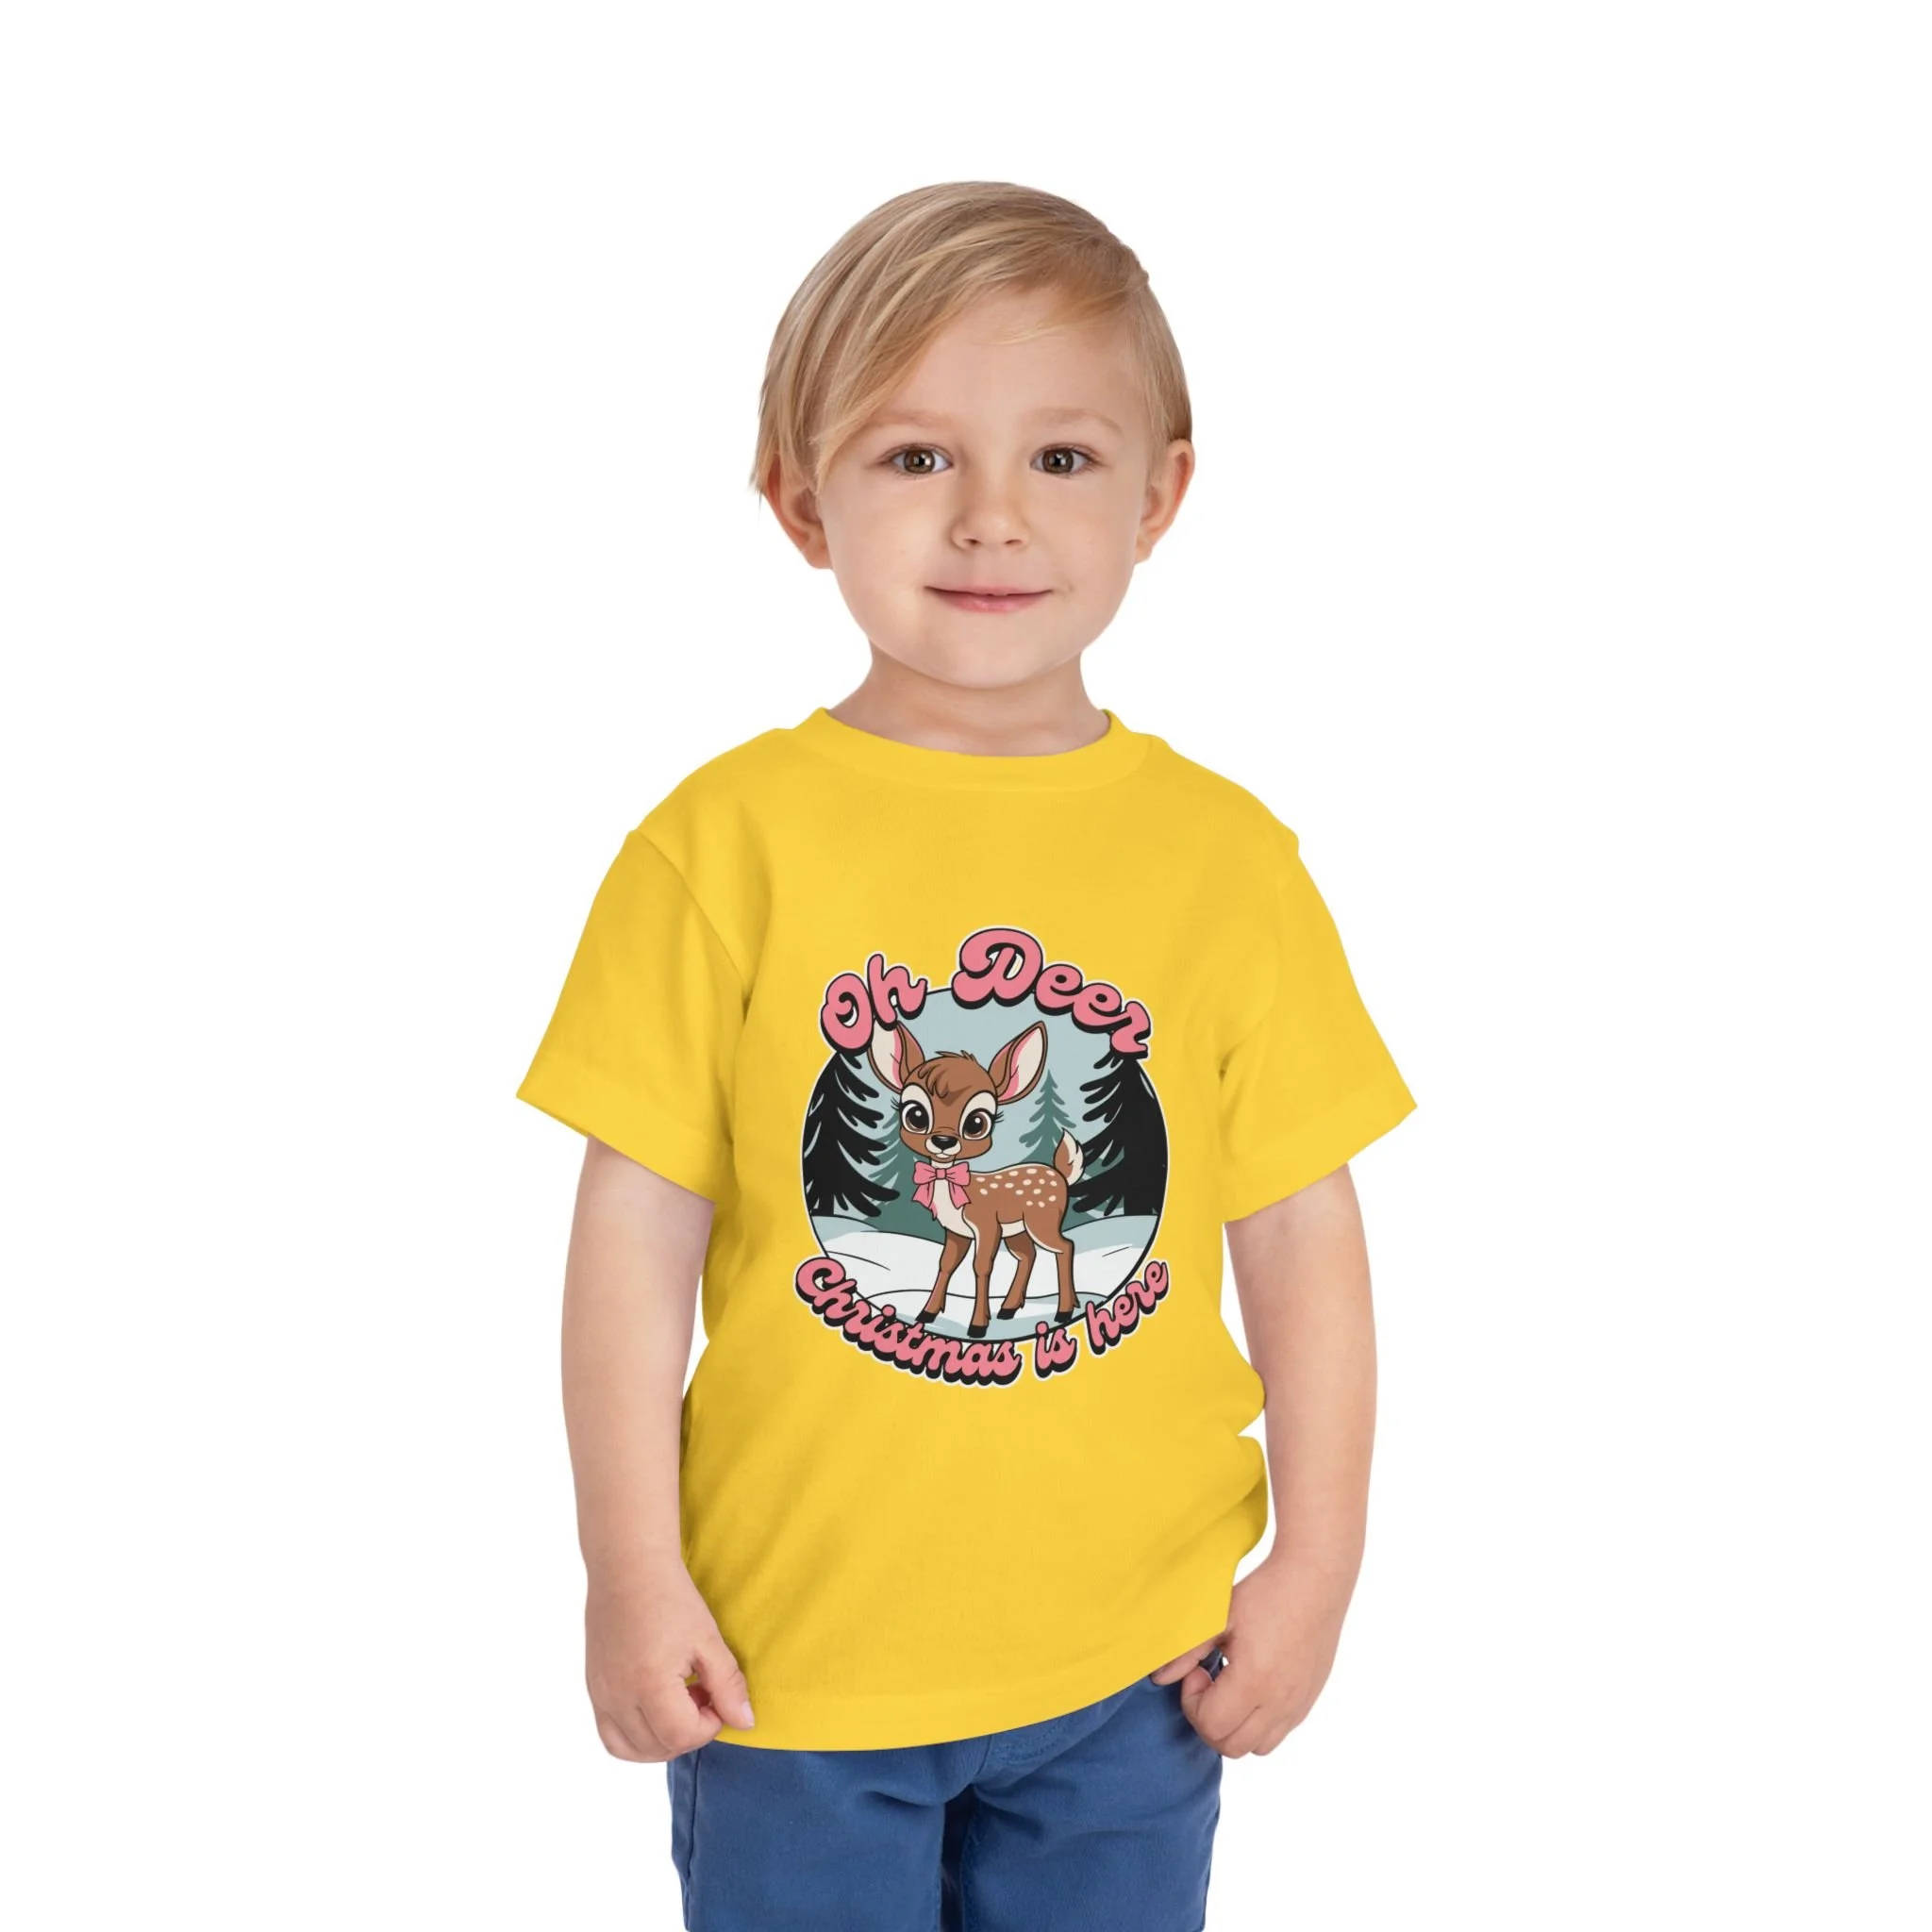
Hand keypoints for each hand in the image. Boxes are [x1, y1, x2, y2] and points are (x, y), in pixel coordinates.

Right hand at [584, 1558, 755, 1761]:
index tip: (718, 1697)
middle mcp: (617, 1696)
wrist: (628, 1566)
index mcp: (648, 1684)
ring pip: (630, 1749)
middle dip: (688, 1732)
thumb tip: (745, 1723)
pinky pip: (610, 1735)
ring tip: (680, 1704)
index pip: (682, 1736)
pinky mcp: (593, 1688)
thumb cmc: (671, 1597)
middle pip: (658, 1747)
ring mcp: (600, 1694)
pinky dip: (635, 1736)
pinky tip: (656, 1708)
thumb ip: (728, 1686)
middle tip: (702, 1697)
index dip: (709, 1725)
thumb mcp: (708, 1640)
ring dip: (661, 1741)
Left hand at [1146, 1554, 1352, 1757]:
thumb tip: (1158, 1678)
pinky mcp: (1308, 1701)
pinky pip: (1279, 1734)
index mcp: (1254, 1681)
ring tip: (1231, 1688)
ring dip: (1235, 1727)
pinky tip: (1253, 1687)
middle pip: (1231, 1747)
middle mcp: (1280, 1702)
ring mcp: (1298, 1705)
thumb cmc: (1264, 1594)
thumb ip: (1185, 1652)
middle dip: (1209, 1720)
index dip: (1192, 1703)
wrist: (1314, 1581)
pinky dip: (1258, 1724)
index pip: (1211, 1725)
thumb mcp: (1218, 1618)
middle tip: (1209, 1682)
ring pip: (1257, 1748)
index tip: (1197, 1672)